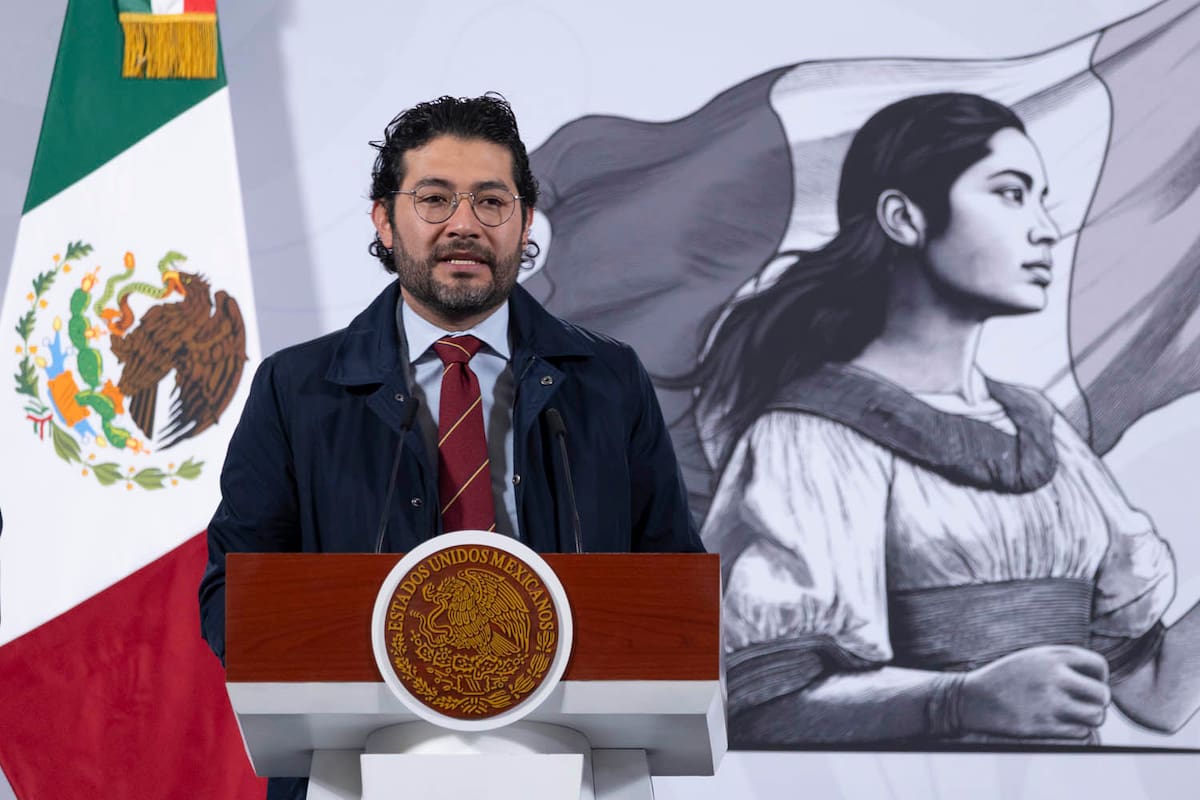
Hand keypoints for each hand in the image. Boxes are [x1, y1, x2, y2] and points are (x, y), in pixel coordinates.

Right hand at [959, 645, 1110, 738]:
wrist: (972, 698)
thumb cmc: (1006, 678)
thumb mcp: (1033, 657)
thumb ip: (1064, 661)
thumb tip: (1099, 678)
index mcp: (1052, 656)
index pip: (1099, 665)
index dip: (1099, 678)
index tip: (1086, 685)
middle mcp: (1053, 677)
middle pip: (1102, 695)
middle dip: (1097, 702)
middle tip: (1083, 704)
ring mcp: (1049, 702)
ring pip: (1096, 716)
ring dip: (1089, 719)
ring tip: (1074, 716)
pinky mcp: (1043, 726)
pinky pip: (1080, 733)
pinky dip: (1076, 731)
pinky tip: (1060, 724)